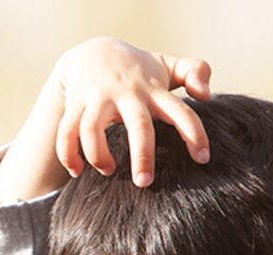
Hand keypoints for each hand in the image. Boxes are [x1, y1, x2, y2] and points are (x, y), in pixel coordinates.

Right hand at [54, 37, 210, 186]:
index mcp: (153, 91)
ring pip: (92, 129)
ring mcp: (98, 99)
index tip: (203, 159)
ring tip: (108, 171)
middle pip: (137, 125)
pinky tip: (76, 171)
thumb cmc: (137, 71)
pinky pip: (66, 132)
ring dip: (98, 155)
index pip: (180, 111)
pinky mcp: (74, 105)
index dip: (194, 134)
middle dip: (141, 155)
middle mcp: (126, 95)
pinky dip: (67, 154)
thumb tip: (206, 95)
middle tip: (144, 183)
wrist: (93, 53)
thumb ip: (195, 72)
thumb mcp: (168, 66)